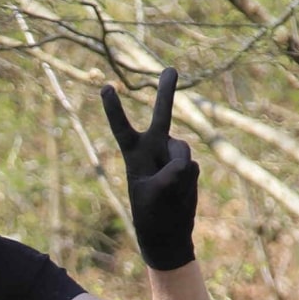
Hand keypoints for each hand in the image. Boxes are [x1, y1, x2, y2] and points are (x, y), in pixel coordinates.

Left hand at [100, 66, 199, 271]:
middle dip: (167, 91)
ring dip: (179, 172)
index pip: (122, 128)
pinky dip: (189, 183)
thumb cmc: (152, 214)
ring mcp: (173, 155)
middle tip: (170, 69)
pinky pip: (193, 167)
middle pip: (162, 115)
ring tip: (170, 192)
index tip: (105, 87)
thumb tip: (189, 161)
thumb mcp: (156, 195)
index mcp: (135, 154)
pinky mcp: (188, 165)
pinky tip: (181, 194)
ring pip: (182, 152)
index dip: (114, 109)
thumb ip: (172, 174)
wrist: (168, 231)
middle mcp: (154, 149)